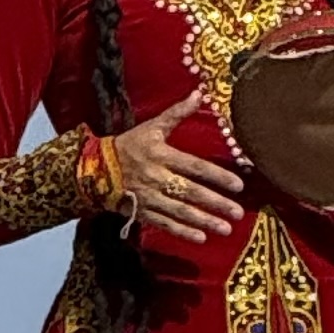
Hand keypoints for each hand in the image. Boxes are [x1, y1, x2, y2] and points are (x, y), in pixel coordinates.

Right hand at [115, 94, 248, 246]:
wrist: (94, 168)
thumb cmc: (129, 145)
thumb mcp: (152, 126)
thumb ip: (177, 113)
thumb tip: (200, 93)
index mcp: (162, 155)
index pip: (195, 167)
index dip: (217, 176)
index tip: (239, 185)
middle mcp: (157, 178)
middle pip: (191, 192)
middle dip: (216, 203)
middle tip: (238, 212)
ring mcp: (149, 197)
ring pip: (180, 211)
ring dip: (204, 221)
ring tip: (226, 229)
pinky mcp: (141, 212)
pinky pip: (164, 223)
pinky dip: (182, 232)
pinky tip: (201, 238)